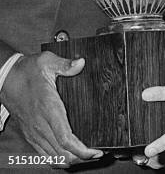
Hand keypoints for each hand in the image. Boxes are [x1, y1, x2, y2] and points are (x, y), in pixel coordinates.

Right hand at [0, 52, 102, 166]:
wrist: (5, 78)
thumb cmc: (27, 70)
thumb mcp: (46, 62)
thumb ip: (65, 64)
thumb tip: (81, 62)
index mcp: (48, 108)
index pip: (65, 138)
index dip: (81, 150)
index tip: (95, 152)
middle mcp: (40, 125)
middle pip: (62, 152)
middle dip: (81, 158)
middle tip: (97, 155)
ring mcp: (34, 132)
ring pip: (53, 156)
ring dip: (70, 159)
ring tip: (87, 155)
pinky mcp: (30, 134)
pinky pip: (44, 153)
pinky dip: (58, 158)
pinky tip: (69, 154)